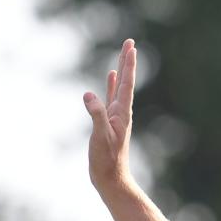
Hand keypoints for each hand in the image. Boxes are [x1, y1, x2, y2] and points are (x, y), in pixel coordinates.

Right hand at [84, 39, 136, 190]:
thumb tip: (88, 94)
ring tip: (123, 55)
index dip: (129, 65)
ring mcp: (115, 116)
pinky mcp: (108, 121)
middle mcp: (121, 111)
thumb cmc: (106, 160)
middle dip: (127, 61)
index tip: (131, 47)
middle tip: (130, 42)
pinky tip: (110, 77)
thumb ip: (96, 115)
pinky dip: (111, 85)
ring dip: (121, 70)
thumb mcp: (100, 136)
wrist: (110, 178)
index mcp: (122, 113)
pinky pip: (110, 97)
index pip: (127, 84)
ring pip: (119, 87)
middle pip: (126, 81)